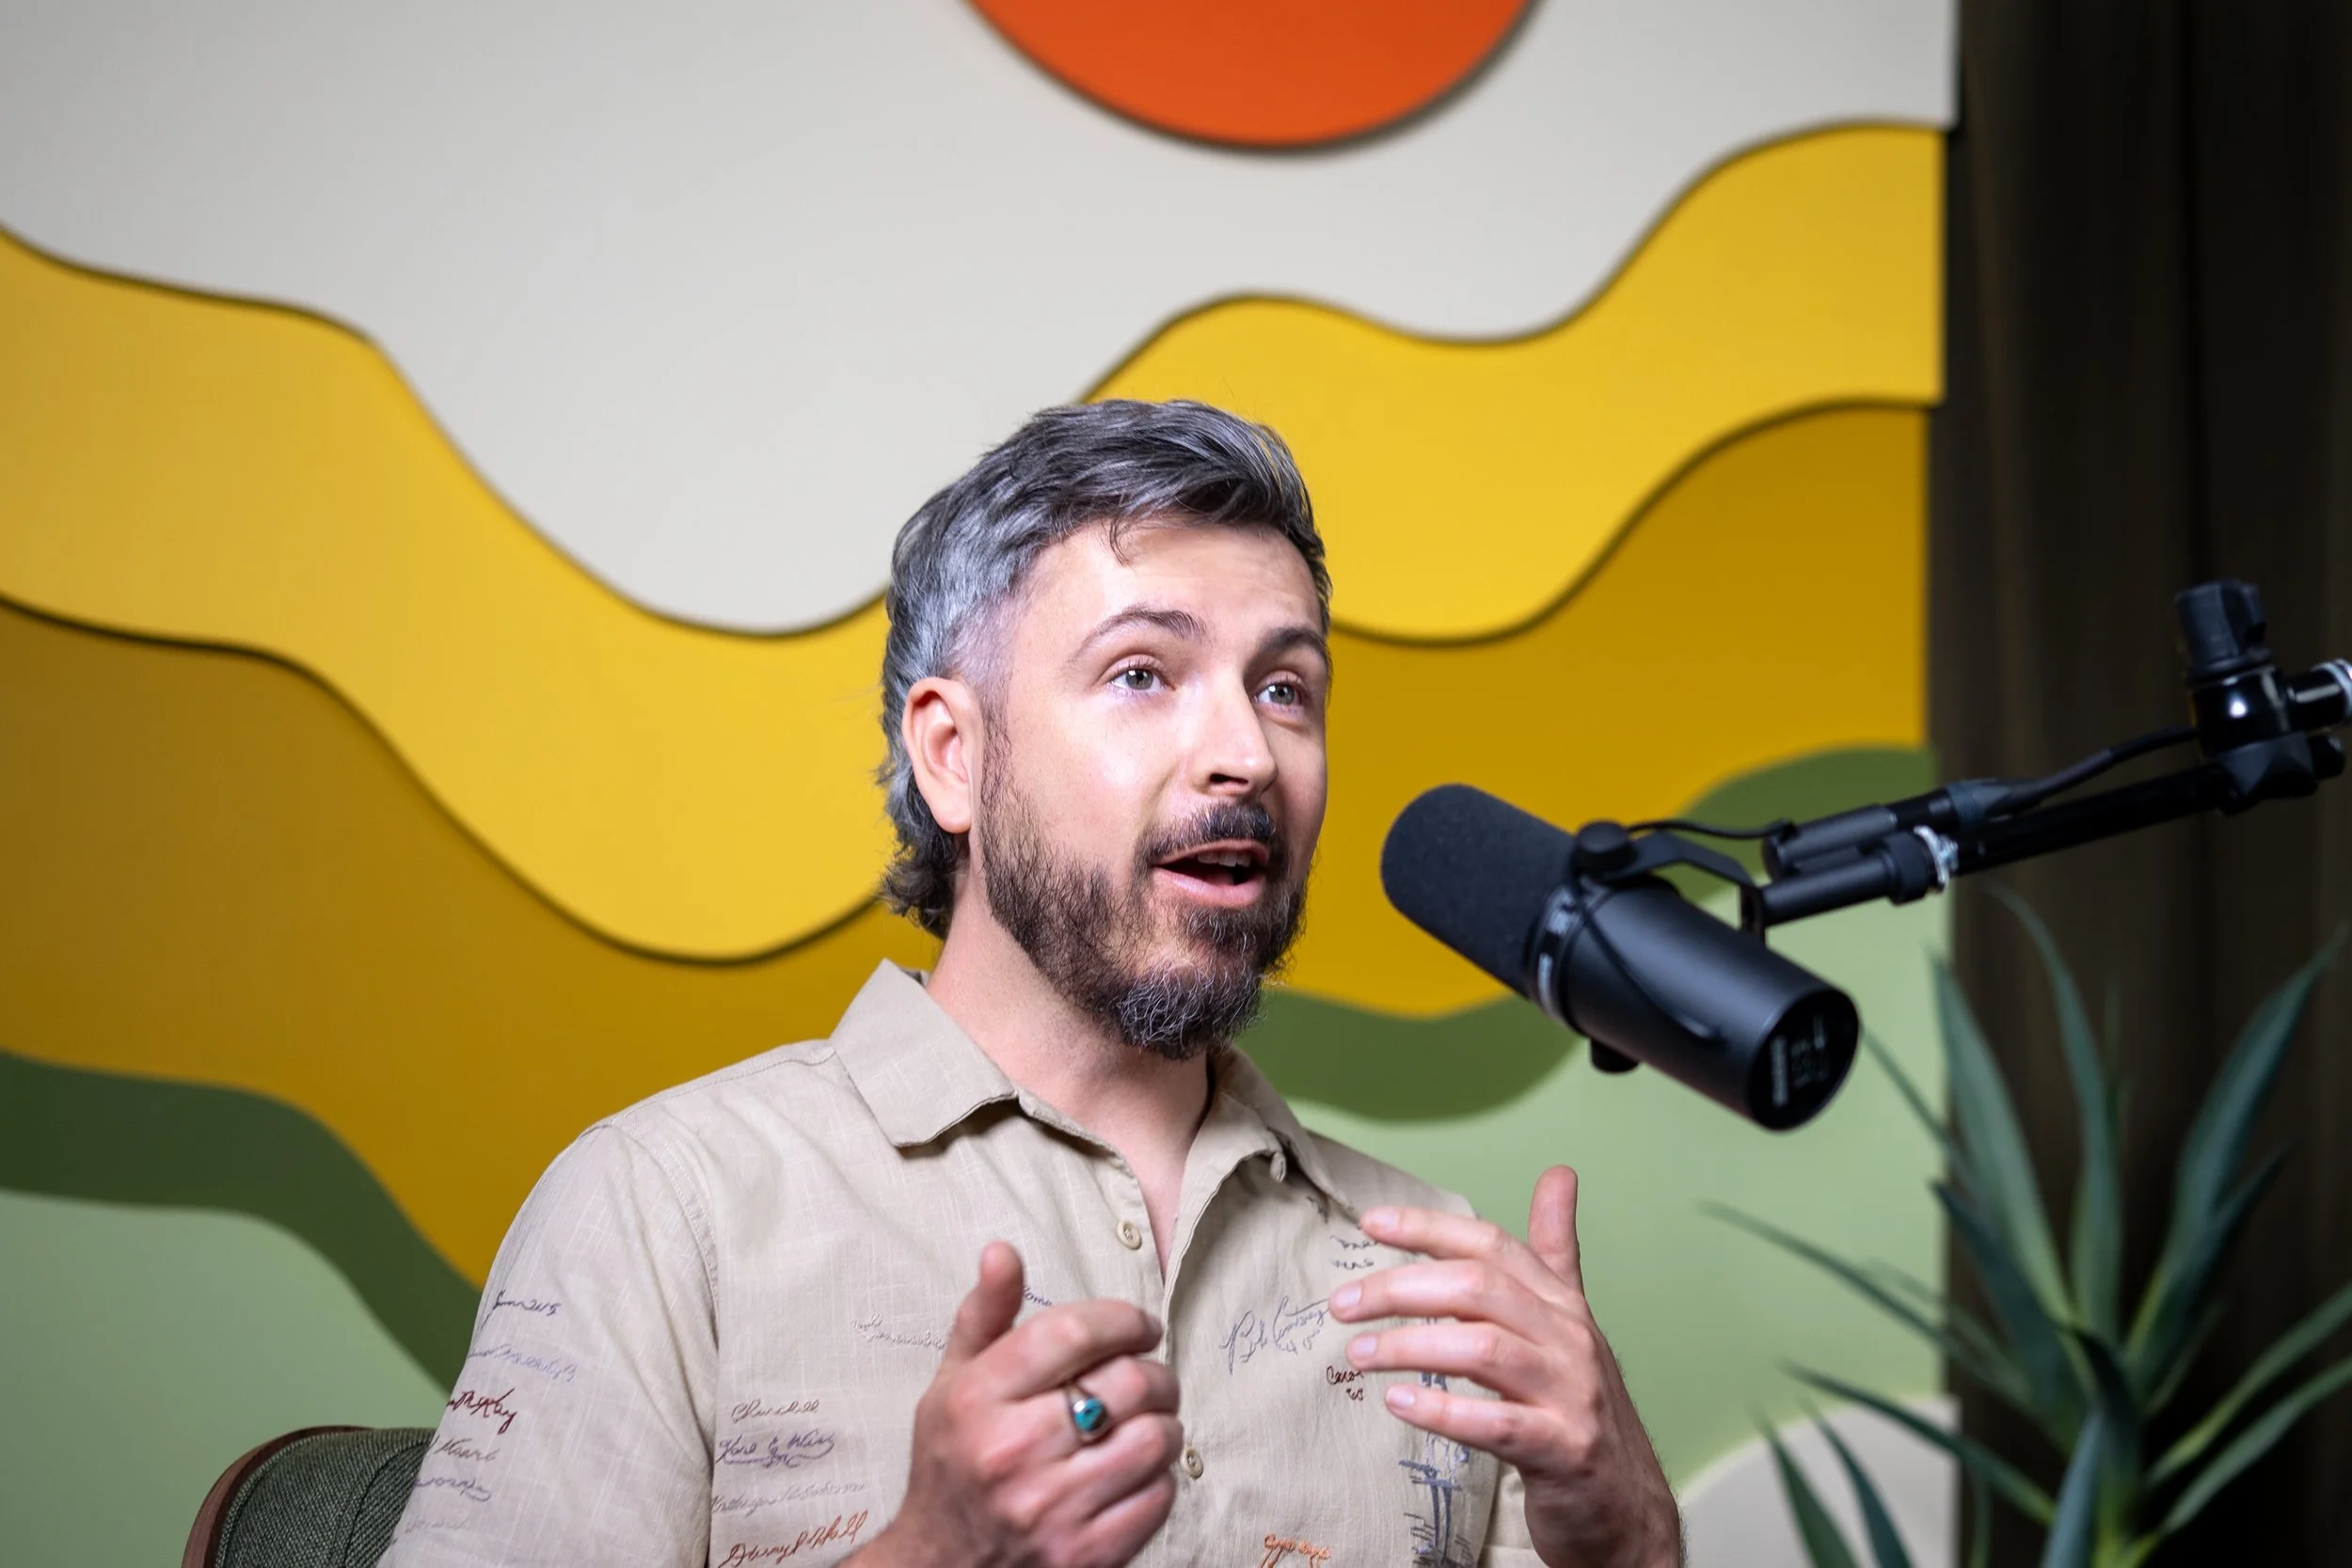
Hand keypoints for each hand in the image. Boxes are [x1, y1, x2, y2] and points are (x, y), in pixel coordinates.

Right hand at [855, 1242, 1182, 1567]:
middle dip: (1153, 1371)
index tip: (1140, 1325)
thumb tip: (1002, 1251)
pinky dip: (1160, 1478)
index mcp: (976, 1399)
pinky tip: (1135, 1471)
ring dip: (1164, 1423)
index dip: (1122, 1318)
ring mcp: (1050, 1508)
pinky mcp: (1085, 1553)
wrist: (940, 1567)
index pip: (1072, 1332)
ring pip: (1155, 1438)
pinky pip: (1159, 1496)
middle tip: (1148, 1377)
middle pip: (1127, 1382)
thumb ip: (983, 1315)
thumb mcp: (951, 1383)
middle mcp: (1011, 1451)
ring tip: (1147, 1422)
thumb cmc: (951, 1464)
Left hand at [1328, 1167, 1679, 1567]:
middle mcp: (1569, 1340)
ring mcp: (1570, 1395)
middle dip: (1401, 1288)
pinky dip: (1444, 1411)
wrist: (1627, 1504)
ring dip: (1409, 1346)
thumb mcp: (1570, 1321)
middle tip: (1343, 1304)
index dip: (1429, 1228)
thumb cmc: (1580, 1407)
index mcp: (1562, 1304)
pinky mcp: (1563, 1451)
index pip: (1491, 1245)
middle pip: (1478, 1288)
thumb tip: (1559, 1173)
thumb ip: (1553, 1250)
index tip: (1371, 1223)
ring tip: (1357, 1353)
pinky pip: (1497, 1423)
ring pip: (1483, 1348)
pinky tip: (1399, 1403)